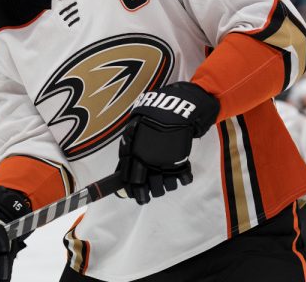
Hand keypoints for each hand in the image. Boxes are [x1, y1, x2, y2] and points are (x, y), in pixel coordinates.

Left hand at [117, 82, 218, 204]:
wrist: (173, 110)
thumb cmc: (150, 118)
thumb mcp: (132, 131)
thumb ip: (127, 150)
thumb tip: (122, 168)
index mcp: (135, 156)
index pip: (131, 182)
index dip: (134, 191)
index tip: (137, 195)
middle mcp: (150, 163)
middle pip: (151, 189)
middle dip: (151, 191)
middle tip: (153, 186)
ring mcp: (167, 163)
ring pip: (167, 186)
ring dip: (167, 185)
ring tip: (166, 177)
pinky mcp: (182, 161)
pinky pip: (184, 178)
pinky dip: (183, 177)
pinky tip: (180, 171)